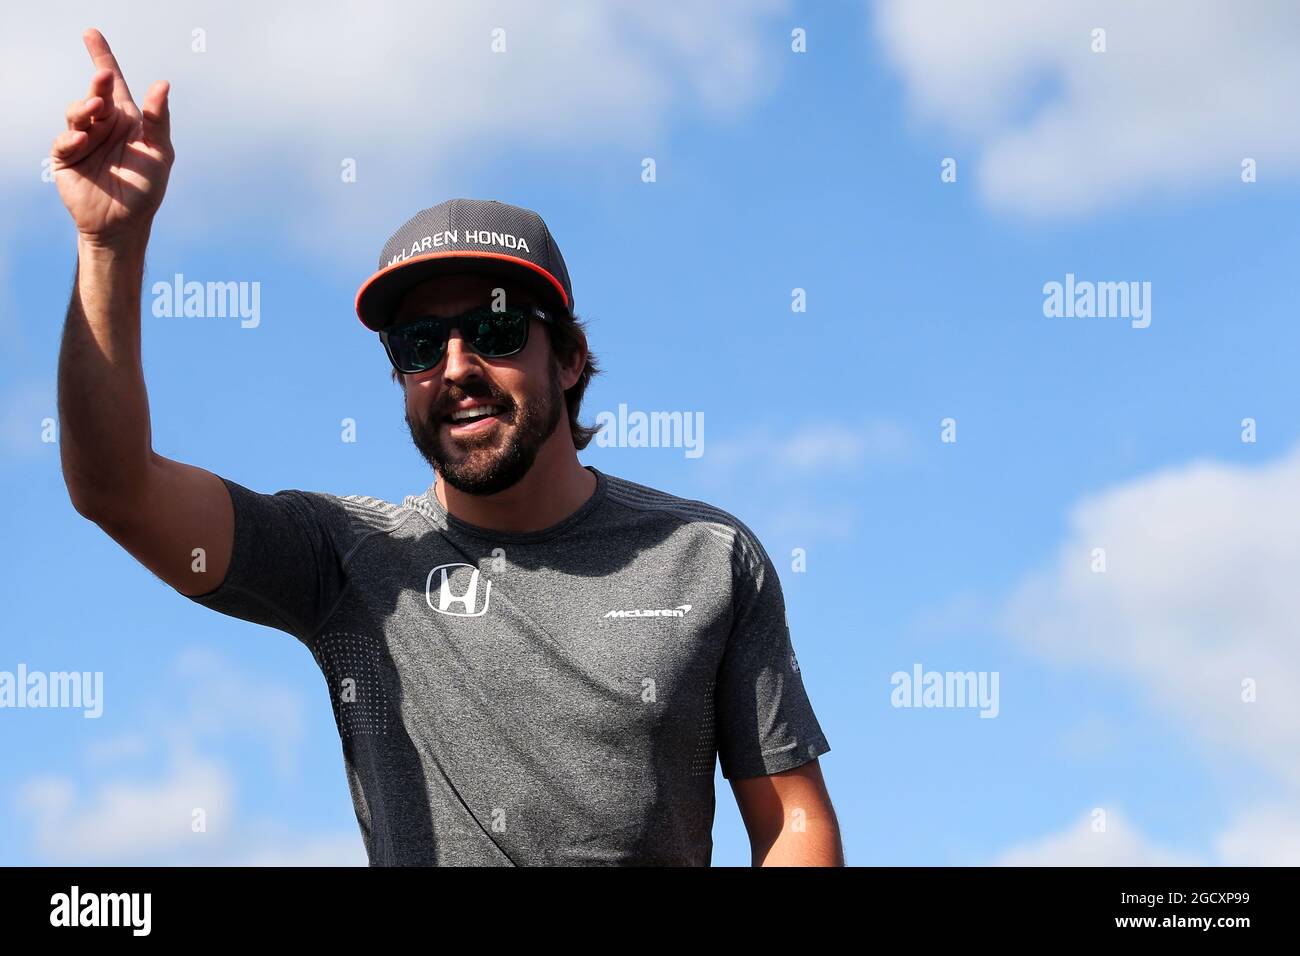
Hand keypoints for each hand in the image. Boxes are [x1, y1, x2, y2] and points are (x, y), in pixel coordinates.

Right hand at [51, 28, 173, 247]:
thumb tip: (162, 83)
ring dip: (85, 107)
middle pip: (96, 93)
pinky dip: (73, 137)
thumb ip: (159, 120)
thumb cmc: (146, 187)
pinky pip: (65, 140)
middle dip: (98, 83)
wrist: (125, 223)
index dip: (102, 57)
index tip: (91, 33)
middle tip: (104, 76)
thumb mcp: (159, 153)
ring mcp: (83, 139)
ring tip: (96, 108)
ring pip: (77, 112)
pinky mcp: (66, 157)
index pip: (113, 84)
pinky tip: (82, 138)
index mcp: (125, 119)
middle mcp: (102, 124)